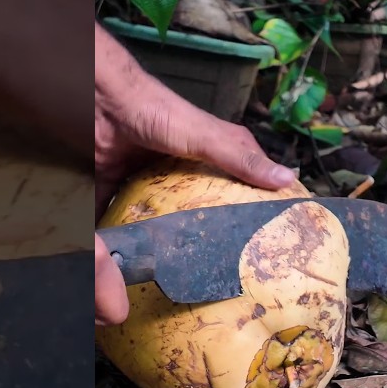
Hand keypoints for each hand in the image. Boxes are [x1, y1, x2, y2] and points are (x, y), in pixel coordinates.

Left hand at [91, 25, 294, 324]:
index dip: (244, 219)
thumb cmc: (156, 112)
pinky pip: (119, 226)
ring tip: (173, 285)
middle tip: (214, 281)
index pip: (232, 193)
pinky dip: (121, 246)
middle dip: (201, 244)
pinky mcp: (114, 196)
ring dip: (161, 249)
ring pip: (158, 226)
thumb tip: (288, 180)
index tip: (259, 253)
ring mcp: (144, 188)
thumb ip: (240, 158)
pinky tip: (128, 272)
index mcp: (205, 162)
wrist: (98, 102)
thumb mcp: (205, 136)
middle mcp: (176, 178)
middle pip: (193, 216)